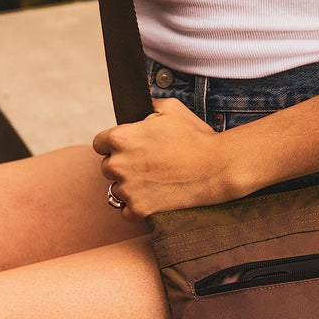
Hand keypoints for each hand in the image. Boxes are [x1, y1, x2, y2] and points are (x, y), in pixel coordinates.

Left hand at [92, 98, 239, 220]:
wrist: (218, 166)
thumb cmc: (197, 137)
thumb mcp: (171, 108)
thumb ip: (147, 106)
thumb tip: (140, 110)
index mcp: (121, 138)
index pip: (99, 143)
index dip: (115, 145)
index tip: (130, 149)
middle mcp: (119, 164)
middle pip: (107, 167)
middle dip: (123, 166)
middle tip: (147, 165)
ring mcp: (128, 189)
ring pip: (116, 190)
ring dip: (129, 187)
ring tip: (153, 182)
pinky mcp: (140, 209)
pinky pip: (126, 212)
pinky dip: (136, 208)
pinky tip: (152, 198)